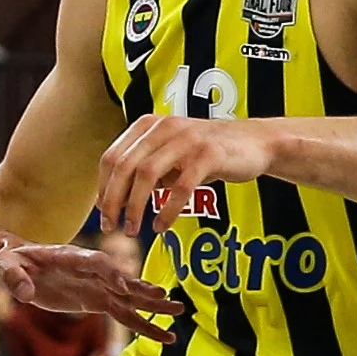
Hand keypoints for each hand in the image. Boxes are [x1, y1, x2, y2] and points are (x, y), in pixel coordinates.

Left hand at [0, 241, 186, 345]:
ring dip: (151, 306)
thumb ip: (13, 277)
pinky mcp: (92, 300)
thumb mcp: (3, 266)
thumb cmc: (8, 261)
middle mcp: (89, 271)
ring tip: (177, 313)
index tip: (123, 288)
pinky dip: (140, 321)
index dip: (111, 273)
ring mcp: (93, 286)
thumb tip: (25, 292)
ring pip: (127, 297)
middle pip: (121, 279)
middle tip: (167, 299)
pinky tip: (160, 331)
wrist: (13, 262)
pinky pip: (120, 311)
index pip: (97, 263)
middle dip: (143, 290)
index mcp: (71, 257)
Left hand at [94, 114, 278, 234]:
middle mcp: (165, 127)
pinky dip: (166, 211)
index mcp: (149, 125)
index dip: (102, 187)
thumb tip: (107, 201)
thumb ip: (141, 169)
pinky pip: (180, 187)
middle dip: (112, 201)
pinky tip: (161, 226)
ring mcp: (187, 139)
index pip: (112, 157)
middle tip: (110, 227)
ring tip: (133, 229)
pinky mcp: (209, 155)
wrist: (254, 142)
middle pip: (124, 167)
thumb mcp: (168, 154)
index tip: (101, 212)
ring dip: (135, 207)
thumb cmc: (205, 153)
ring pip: (146, 175)